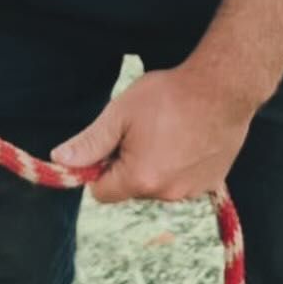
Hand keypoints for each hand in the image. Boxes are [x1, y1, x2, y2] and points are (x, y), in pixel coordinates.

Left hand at [50, 65, 253, 204]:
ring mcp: (192, 191)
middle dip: (126, 165)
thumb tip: (60, 160)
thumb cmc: (167, 96)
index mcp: (139, 179)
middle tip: (140, 130)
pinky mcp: (212, 184)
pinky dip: (178, 166)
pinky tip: (186, 138)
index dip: (98, 169)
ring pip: (156, 185)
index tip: (109, 143)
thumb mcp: (120, 113)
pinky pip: (182, 182)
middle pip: (130, 188)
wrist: (222, 89)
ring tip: (166, 130)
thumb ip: (89, 142)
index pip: (101, 192)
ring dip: (154, 166)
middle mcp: (167, 194)